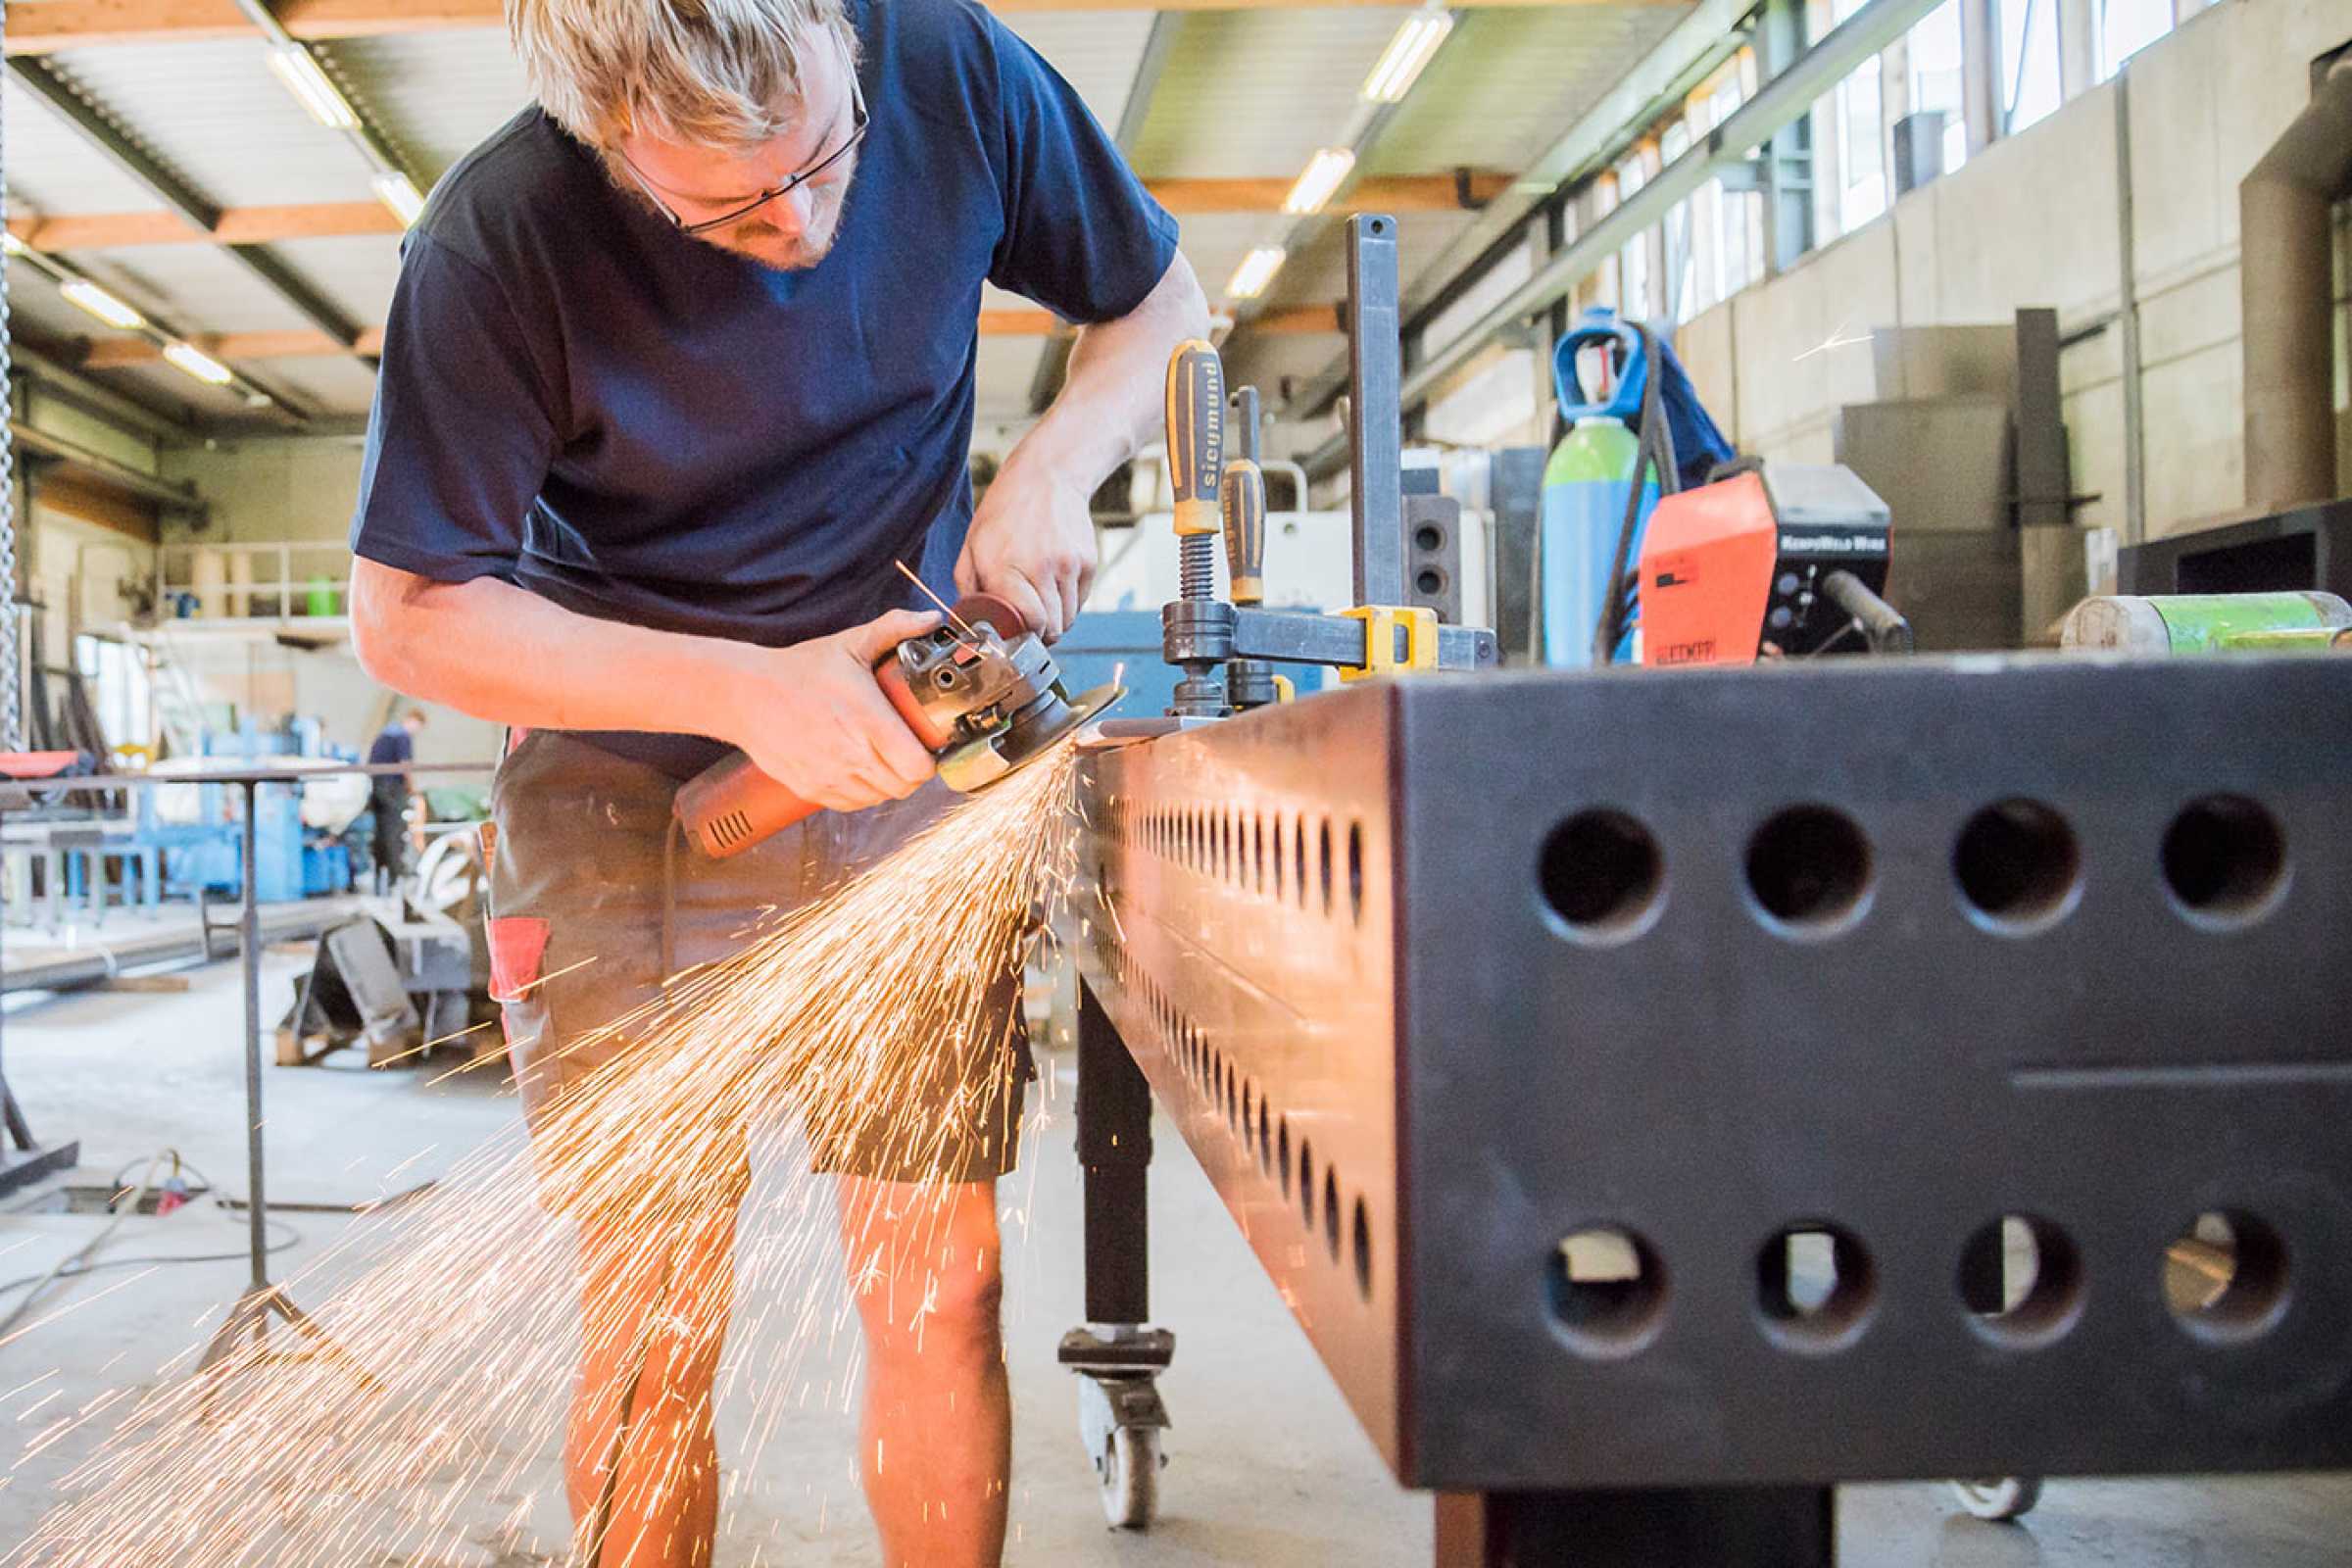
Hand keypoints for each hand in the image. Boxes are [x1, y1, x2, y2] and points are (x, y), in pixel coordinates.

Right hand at [719, 609, 941, 811]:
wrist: (745, 695)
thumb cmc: (800, 670)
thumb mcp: (848, 642)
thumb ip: (894, 628)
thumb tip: (931, 619)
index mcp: (868, 720)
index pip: (918, 766)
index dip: (929, 759)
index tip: (927, 745)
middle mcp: (851, 755)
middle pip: (904, 786)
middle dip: (913, 770)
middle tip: (909, 750)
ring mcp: (830, 776)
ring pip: (880, 798)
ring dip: (889, 782)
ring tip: (885, 759)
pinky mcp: (812, 790)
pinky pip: (853, 804)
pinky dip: (863, 792)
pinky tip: (860, 770)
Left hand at [955, 456, 1094, 641]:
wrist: (1047, 476)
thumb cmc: (1005, 511)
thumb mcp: (973, 543)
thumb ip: (968, 586)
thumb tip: (969, 621)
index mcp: (1006, 566)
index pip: (1029, 623)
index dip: (1024, 635)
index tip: (1017, 634)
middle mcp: (1041, 568)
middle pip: (1052, 627)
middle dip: (1039, 633)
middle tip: (1029, 626)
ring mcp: (1069, 565)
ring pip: (1068, 618)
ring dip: (1055, 620)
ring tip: (1040, 602)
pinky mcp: (1088, 562)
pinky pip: (1081, 601)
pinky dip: (1068, 603)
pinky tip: (1054, 585)